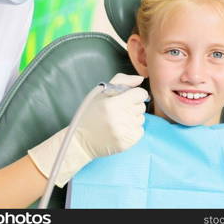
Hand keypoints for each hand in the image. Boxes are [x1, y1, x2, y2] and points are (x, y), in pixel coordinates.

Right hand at [28, 73, 147, 186]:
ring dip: (132, 118)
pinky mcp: (127, 143)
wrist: (82, 140)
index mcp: (112, 104)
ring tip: (117, 121)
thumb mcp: (101, 93)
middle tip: (118, 110)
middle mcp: (119, 118)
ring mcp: (123, 132)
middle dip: (132, 106)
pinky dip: (132, 129)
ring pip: (141, 118)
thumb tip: (140, 79)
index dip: (135, 94)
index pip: (140, 94)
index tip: (128, 97)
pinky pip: (139, 131)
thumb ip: (122, 81)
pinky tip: (120, 130)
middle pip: (142, 106)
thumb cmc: (92, 113)